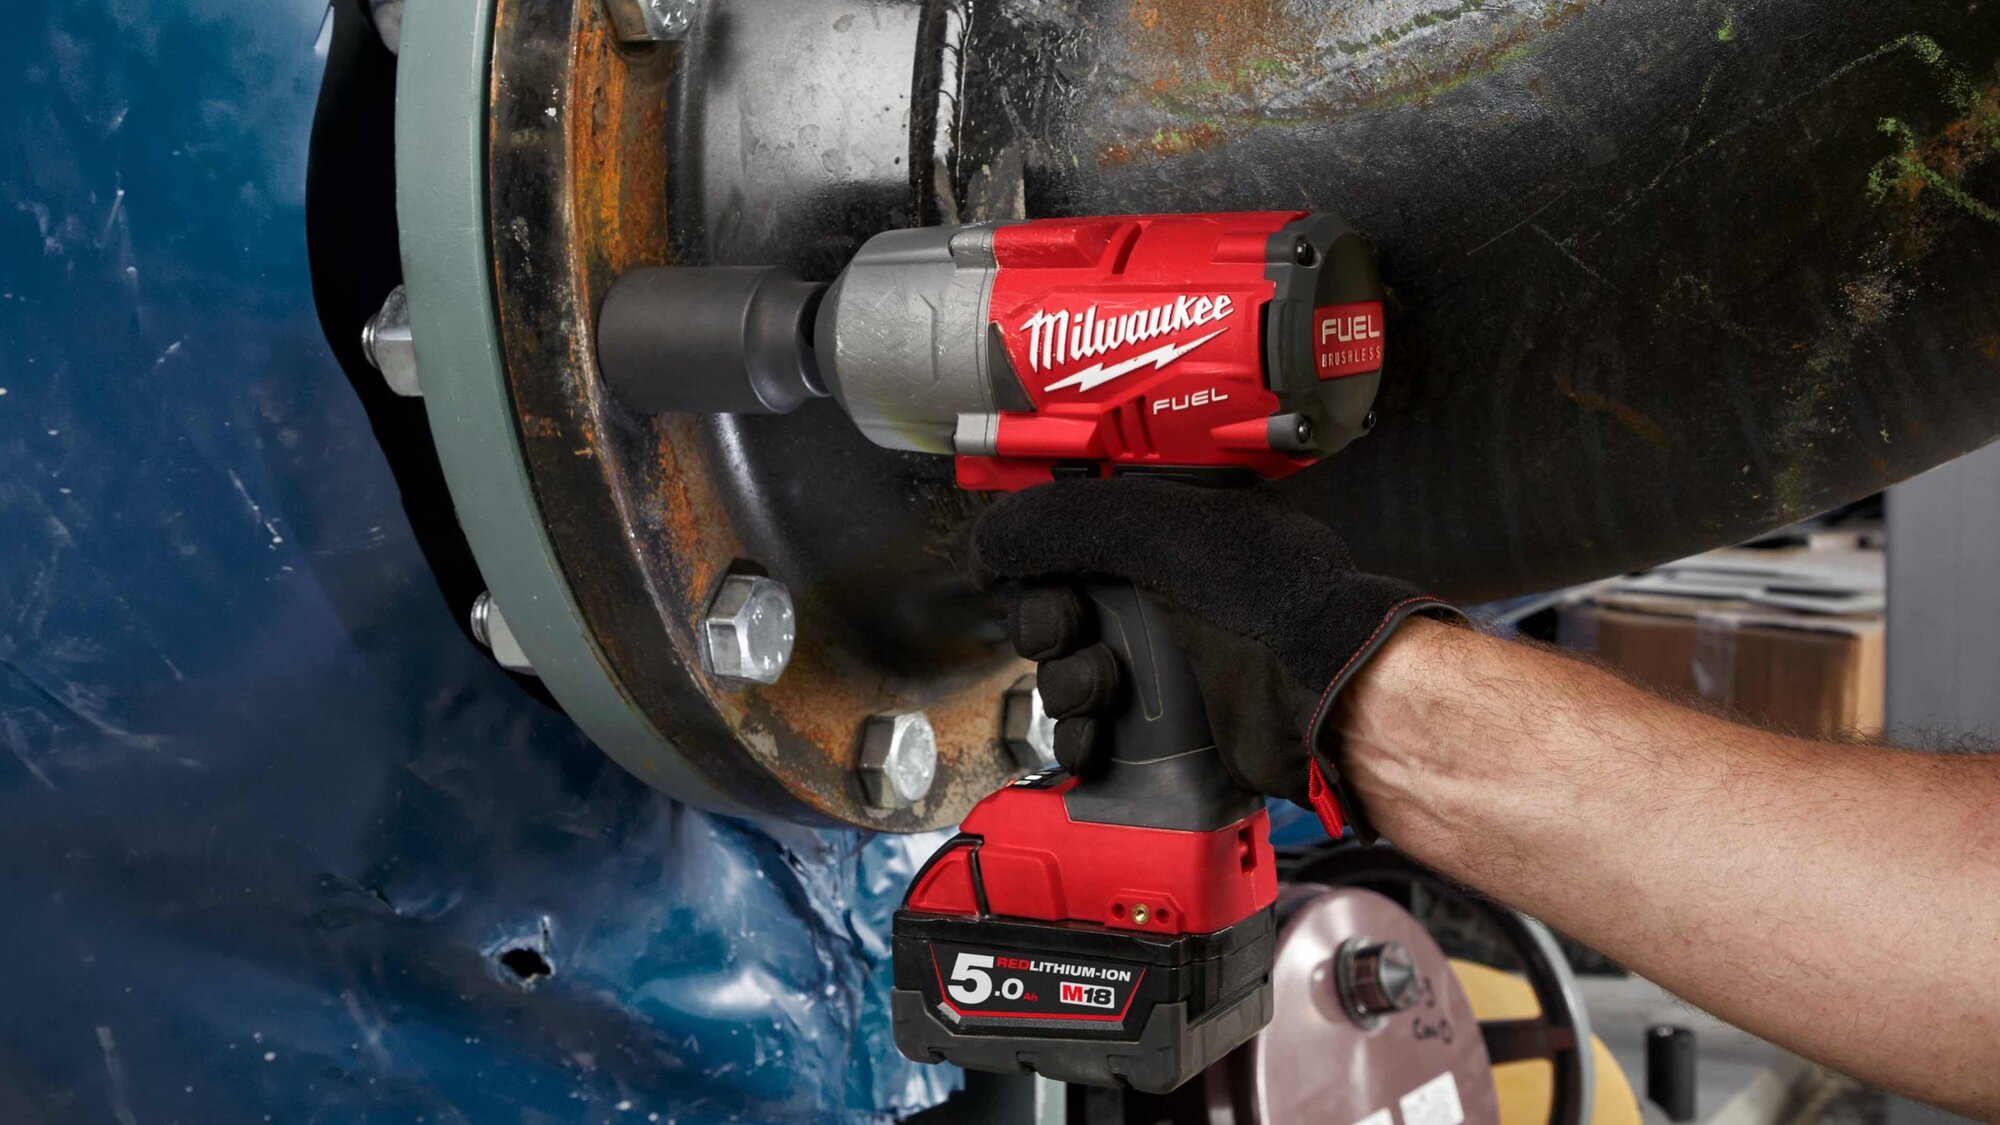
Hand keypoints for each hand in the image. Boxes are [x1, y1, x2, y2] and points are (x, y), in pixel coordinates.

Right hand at [971, 477, 1458, 834]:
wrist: (1325, 693)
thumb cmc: (1272, 599)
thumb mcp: (1158, 531)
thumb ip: (1063, 522)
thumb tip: (988, 541)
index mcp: (1158, 533)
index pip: (1062, 534)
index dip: (1031, 555)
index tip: (1013, 570)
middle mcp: (1156, 594)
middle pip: (1053, 607)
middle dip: (1044, 623)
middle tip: (1066, 631)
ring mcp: (1160, 663)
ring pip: (1064, 674)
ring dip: (1063, 685)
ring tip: (1099, 689)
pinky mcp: (1162, 728)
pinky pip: (1089, 734)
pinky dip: (1078, 739)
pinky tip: (1095, 738)